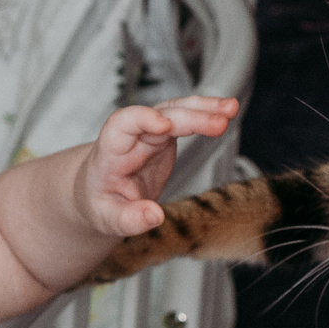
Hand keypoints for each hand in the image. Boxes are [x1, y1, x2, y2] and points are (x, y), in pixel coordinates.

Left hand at [79, 96, 239, 236]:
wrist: (98, 192)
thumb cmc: (100, 202)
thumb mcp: (108, 219)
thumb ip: (129, 219)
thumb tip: (154, 216)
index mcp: (111, 152)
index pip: (122, 124)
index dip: (142, 119)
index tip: (164, 125)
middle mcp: (131, 136)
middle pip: (159, 115)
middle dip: (189, 117)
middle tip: (218, 123)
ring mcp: (149, 133)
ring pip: (175, 110)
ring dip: (202, 108)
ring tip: (230, 108)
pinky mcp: (164, 135)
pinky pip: (185, 118)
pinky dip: (205, 114)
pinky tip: (227, 111)